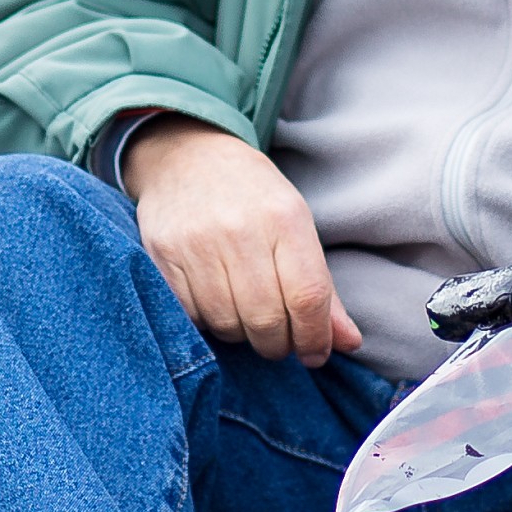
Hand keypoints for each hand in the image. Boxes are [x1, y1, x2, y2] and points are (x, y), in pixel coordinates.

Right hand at [123, 117, 360, 365]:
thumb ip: (323, 289)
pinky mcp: (161, 256)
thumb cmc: (253, 198)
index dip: (315, 336)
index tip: (316, 354)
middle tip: (281, 341)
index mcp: (285, 220)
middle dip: (279, 344)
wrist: (187, 157)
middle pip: (266, 318)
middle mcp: (240, 231)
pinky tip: (218, 307)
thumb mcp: (297, 228)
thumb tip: (349, 343)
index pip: (308, 296)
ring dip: (243, 336)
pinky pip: (191, 316)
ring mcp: (196, 244)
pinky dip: (209, 324)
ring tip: (248, 320)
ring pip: (227, 323)